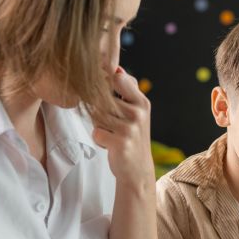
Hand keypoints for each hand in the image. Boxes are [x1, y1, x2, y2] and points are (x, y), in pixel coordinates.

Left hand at [89, 67, 154, 188]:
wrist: (137, 170)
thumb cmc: (131, 136)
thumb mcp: (136, 112)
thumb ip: (127, 90)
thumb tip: (116, 68)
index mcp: (142, 102)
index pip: (118, 79)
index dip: (104, 83)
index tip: (102, 92)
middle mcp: (138, 113)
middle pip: (102, 98)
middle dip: (99, 110)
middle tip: (108, 121)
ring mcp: (130, 128)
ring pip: (97, 115)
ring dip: (98, 125)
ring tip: (110, 133)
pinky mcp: (120, 143)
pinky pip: (96, 132)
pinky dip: (98, 139)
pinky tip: (109, 144)